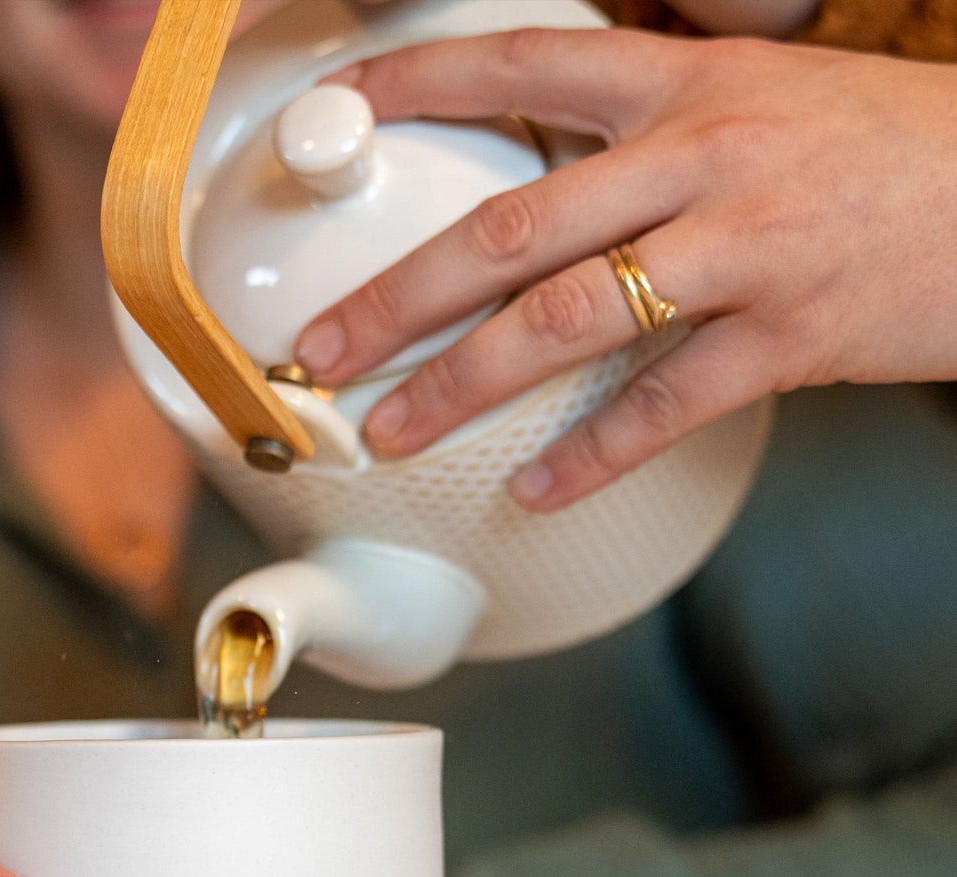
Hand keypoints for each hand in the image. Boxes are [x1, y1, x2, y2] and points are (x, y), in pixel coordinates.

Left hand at [292, 29, 956, 509]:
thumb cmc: (883, 154)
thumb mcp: (763, 104)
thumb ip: (652, 140)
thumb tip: (545, 200)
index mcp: (690, 87)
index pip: (528, 61)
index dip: (421, 81)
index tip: (336, 110)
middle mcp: (702, 158)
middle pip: (512, 229)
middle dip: (397, 295)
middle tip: (318, 347)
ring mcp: (745, 249)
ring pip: (566, 322)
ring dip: (461, 385)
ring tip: (391, 431)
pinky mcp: (789, 336)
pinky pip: (663, 405)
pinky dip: (590, 455)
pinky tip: (532, 490)